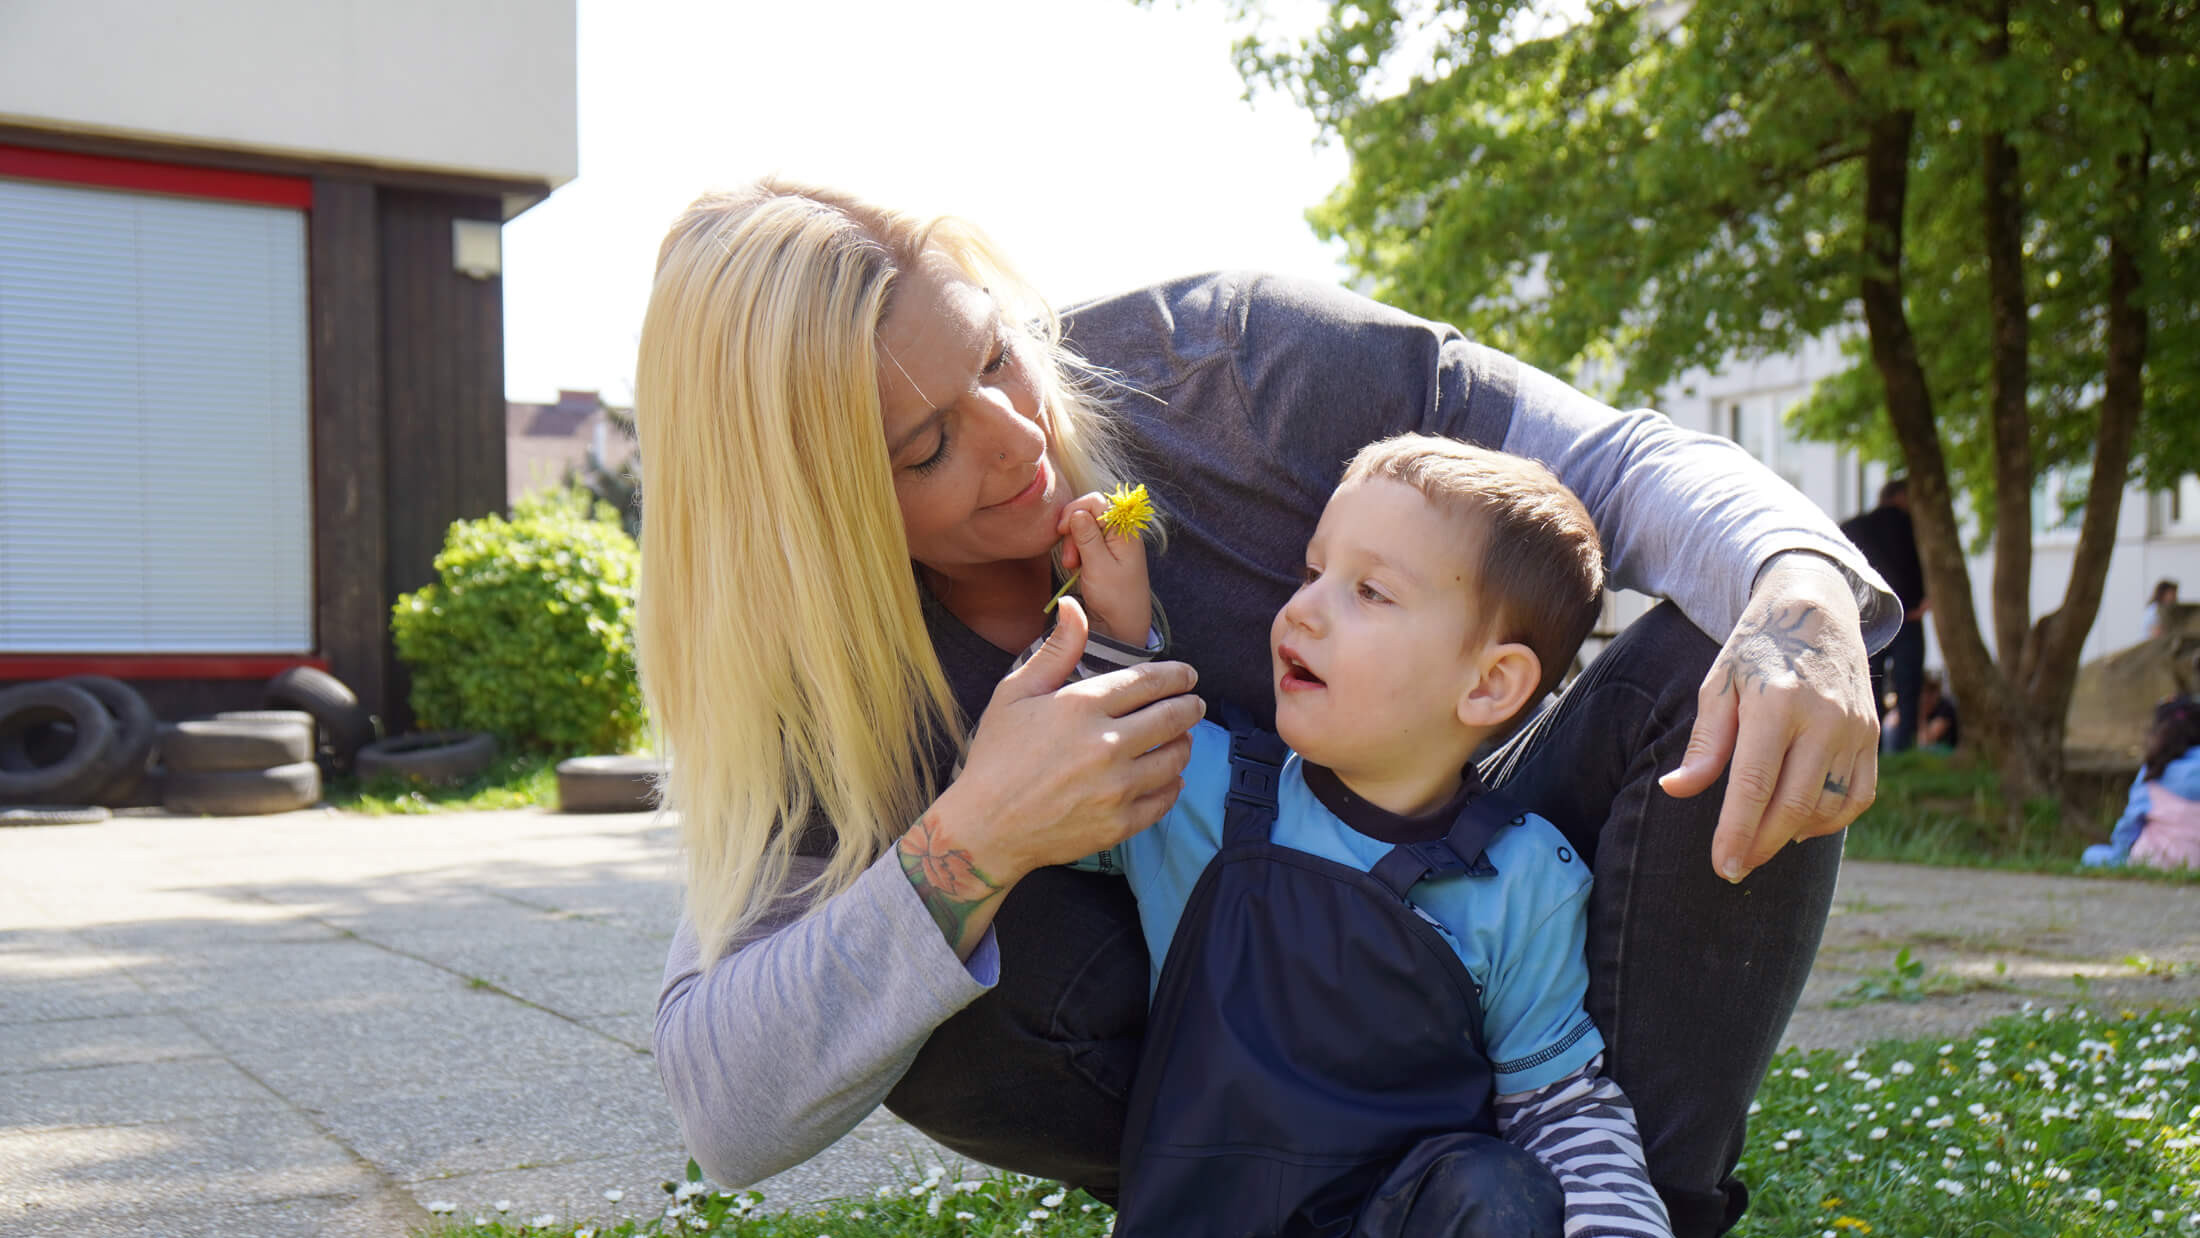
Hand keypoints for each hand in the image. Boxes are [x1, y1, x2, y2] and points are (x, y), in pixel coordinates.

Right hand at [907, 598, 1199, 949]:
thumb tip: (1074, 606)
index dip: (1176, 675)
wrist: (985, 827)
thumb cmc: (996, 756)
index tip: (1188, 675)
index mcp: (1082, 707)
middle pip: (1172, 717)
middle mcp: (1107, 744)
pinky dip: (1172, 784)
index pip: (1149, 682)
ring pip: (1175, 758)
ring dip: (1185, 744)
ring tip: (1180, 739)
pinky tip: (1167, 777)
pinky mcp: (1120, 823)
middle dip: (1191, 706)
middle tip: (1195, 704)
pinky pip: (1165, 798)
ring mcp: (1116, 787)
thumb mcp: (1016, 694)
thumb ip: (1055, 650)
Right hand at [1057, 492, 1151, 645]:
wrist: (1121, 628)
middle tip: (1071, 558)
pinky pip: (1083, 543)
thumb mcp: (1099, 566)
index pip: (1097, 501)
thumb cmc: (1116, 599)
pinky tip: (1077, 569)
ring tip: (1073, 567)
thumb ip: (1088, 536)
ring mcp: (1111, 544)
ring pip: (1082, 529)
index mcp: (1125, 532)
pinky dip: (1076, 553)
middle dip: (1073, 531)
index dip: (1076, 510)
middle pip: (1088, 513)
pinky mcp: (1102, 556)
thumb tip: (1077, 511)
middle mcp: (1120, 533)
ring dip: (1072, 545)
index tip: (1063, 530)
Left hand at [1658, 553, 1879, 882]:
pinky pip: (1859, 795)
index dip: (1737, 831)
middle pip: (1793, 804)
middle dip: (1762, 844)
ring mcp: (1855, 728)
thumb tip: (1675, 790)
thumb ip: (1704, 743)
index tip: (1723, 866)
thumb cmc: (1756, 651)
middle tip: (1736, 867)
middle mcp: (1823, 718)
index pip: (1755, 784)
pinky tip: (1800, 824)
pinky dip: (1832, 820)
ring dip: (1793, 835)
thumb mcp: (1719, 684)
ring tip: (1760, 843)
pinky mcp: (1873, 735)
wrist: (1816, 610)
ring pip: (1827, 806)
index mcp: (1776, 703)